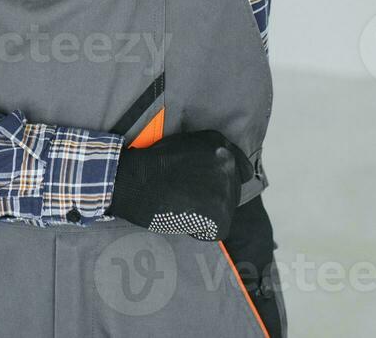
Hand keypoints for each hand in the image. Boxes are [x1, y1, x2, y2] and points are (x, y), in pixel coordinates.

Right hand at [105, 128, 253, 239]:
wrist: (135, 181)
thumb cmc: (150, 164)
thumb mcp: (184, 145)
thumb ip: (206, 155)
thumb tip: (216, 173)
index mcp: (219, 144)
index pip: (240, 169)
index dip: (223, 181)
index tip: (206, 188)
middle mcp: (227, 163)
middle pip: (233, 191)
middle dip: (215, 198)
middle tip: (188, 200)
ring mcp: (225, 189)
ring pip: (225, 211)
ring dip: (208, 215)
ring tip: (183, 208)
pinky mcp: (220, 215)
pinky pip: (217, 231)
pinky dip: (201, 231)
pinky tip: (184, 221)